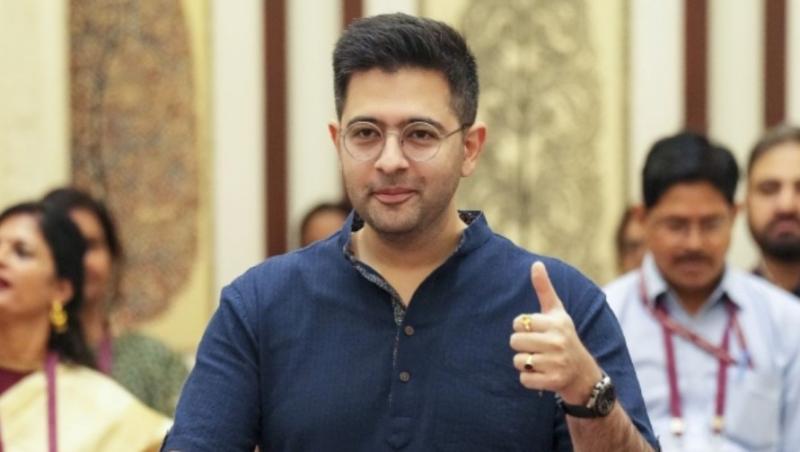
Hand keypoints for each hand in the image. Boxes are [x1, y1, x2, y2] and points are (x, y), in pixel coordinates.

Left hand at [510, 261, 601, 404]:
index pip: (518, 322)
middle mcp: (558, 342)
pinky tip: (543, 374)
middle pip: (515, 341)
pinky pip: (524, 379)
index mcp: (556, 323)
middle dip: (521, 346)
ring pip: (518, 361)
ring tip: (541, 361)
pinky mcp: (554, 381)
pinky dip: (529, 379)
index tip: (537, 331)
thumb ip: (544, 289)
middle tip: (537, 348)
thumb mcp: (557, 313)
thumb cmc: (564, 337)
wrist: (583, 373)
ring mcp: (557, 362)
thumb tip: (536, 263)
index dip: (522, 328)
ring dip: (524, 363)